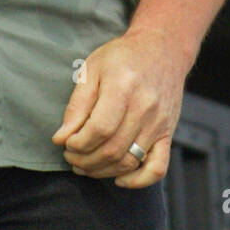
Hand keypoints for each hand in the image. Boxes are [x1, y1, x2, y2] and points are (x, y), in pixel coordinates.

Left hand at [50, 30, 187, 187]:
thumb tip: (61, 138)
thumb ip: (76, 104)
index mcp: (123, 86)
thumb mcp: (91, 69)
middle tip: (70, 157)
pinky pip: (157, 168)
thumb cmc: (122, 57)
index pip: (99, 129)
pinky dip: (138, 181)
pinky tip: (118, 179)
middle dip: (85, 160)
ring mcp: (159, 123)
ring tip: (84, 165)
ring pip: (129, 161)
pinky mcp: (168, 133)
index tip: (65, 143)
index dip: (78, 143)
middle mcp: (145, 107)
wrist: (162, 49)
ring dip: (102, 171)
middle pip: (112, 149)